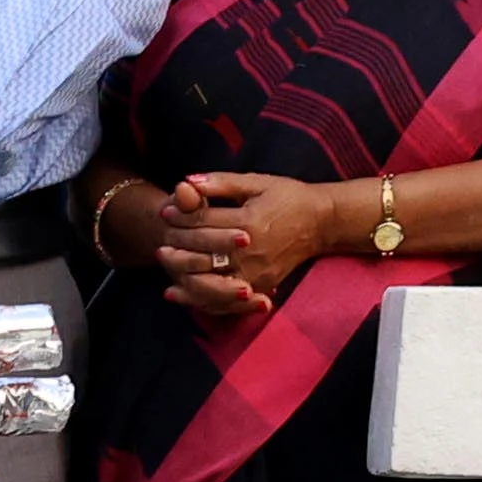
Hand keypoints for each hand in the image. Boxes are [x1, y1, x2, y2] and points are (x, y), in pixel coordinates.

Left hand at [150, 172, 331, 322]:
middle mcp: (251, 250)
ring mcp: (256, 272)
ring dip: (182, 273)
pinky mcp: (260, 286)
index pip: (204, 221)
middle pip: (203, 252)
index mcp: (249, 221)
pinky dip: (198, 298)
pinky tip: (177, 293)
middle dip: (177, 245)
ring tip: (165, 263)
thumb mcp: (257, 183)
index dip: (182, 215)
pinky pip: (223, 299)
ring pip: (209, 281)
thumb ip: (222, 183)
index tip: (165, 211)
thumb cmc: (288, 197)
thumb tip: (186, 181)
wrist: (321, 223)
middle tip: (160, 240)